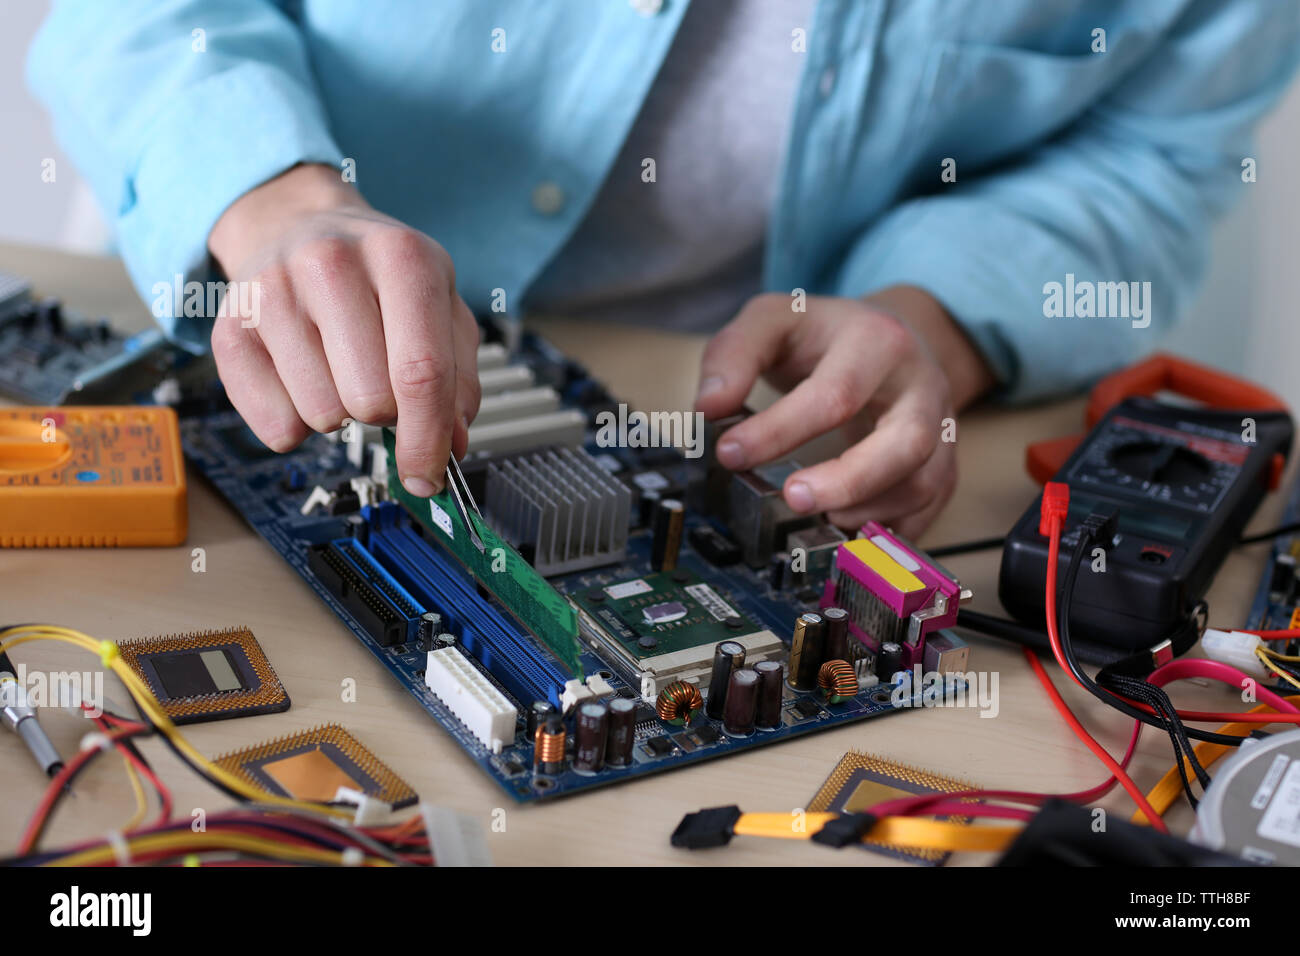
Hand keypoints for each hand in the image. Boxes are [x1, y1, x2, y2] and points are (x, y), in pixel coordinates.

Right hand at [207, 163, 479, 496]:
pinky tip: (302, 379)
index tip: (428, 476)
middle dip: (385, 414)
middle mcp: (331, 263)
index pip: (422, 372)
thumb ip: (458, 377)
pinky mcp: (229, 326)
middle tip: (380, 385)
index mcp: (401, 257)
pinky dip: (295, 421)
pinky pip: (274, 423)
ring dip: (340, 414)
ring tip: (339, 370)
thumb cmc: (377, 275)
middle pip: (371, 400)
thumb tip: (451, 445)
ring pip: (322, 415)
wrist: (298, 226)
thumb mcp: (439, 305)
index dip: (428, 439)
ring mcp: (273, 292)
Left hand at [694, 287, 994, 538]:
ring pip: (925, 481)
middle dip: (848, 480)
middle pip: (906, 442)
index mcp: (876, 341)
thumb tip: (707, 408)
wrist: (889, 336)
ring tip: (821, 516)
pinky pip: (930, 507)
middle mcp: (920, 384)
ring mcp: (940, 427)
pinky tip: (847, 531)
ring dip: (870, 510)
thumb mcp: (773, 320)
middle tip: (793, 498)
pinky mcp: (944, 462)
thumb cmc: (824, 335)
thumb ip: (734, 355)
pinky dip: (890, 530)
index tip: (730, 454)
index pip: (835, 394)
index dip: (780, 430)